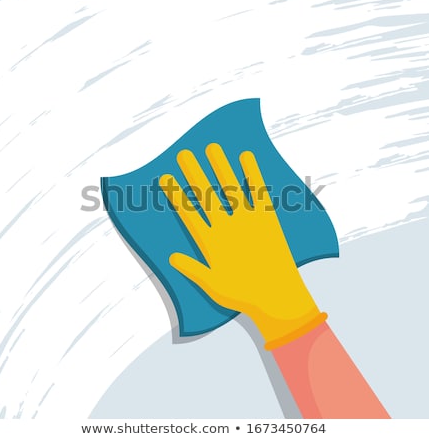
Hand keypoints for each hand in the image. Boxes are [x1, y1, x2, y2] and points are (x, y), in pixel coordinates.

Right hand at [160, 143, 325, 348]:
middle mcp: (227, 226)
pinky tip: (246, 157)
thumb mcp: (212, 285)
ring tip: (212, 147)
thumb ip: (192, 268)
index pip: (188, 212)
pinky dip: (252, 173)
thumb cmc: (244, 294)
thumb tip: (171, 258)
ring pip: (230, 187)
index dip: (176, 194)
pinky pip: (258, 191)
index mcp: (211, 241)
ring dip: (220, 166)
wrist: (277, 296)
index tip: (166, 178)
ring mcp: (248, 220)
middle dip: (194, 172)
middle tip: (184, 153)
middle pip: (206, 194)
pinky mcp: (267, 218)